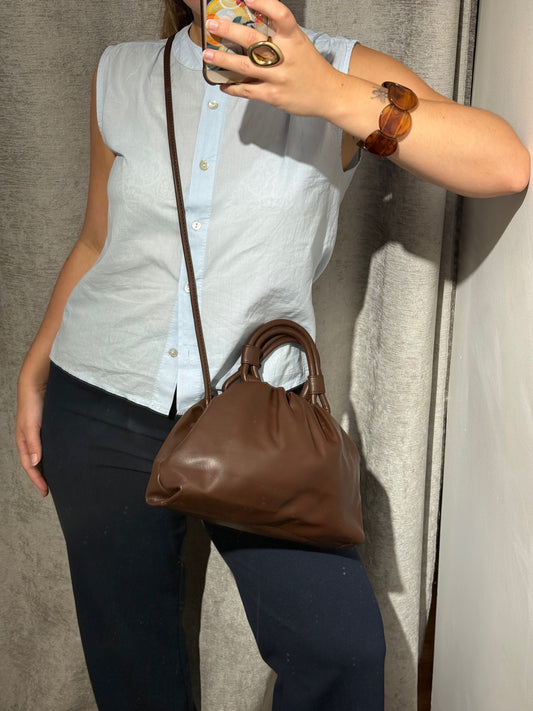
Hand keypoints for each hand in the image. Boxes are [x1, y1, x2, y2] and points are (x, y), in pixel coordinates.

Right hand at [16, 376, 48, 496]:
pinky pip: (51, 445)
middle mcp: (31, 440)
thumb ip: (33, 443)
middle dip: (42, 476)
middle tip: (53, 488)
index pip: (30, 466)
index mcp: (24, 442)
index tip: (45, 491)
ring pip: (44, 454)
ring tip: (59, 476)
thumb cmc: (32, 404)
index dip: (37, 479)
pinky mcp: (48, 427)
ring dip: (49, 466)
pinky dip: (55, 453)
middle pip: (36, 463)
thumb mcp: (31, 425)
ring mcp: (39, 434)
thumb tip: (36, 463)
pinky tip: (63, 456)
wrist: (37, 383)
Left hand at [203, 0, 343, 116]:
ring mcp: (278, 77)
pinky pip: (248, 91)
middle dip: (229, 31)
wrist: (328, 94)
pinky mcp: (274, 95)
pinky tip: (223, 84)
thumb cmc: (311, 67)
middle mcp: (286, 56)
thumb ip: (279, 34)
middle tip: (212, 25)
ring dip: (223, 60)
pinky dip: (233, 88)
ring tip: (207, 55)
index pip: (280, 14)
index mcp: (294, 38)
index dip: (263, 3)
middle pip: (253, 40)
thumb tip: (253, 22)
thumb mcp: (300, 43)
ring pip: (245, 67)